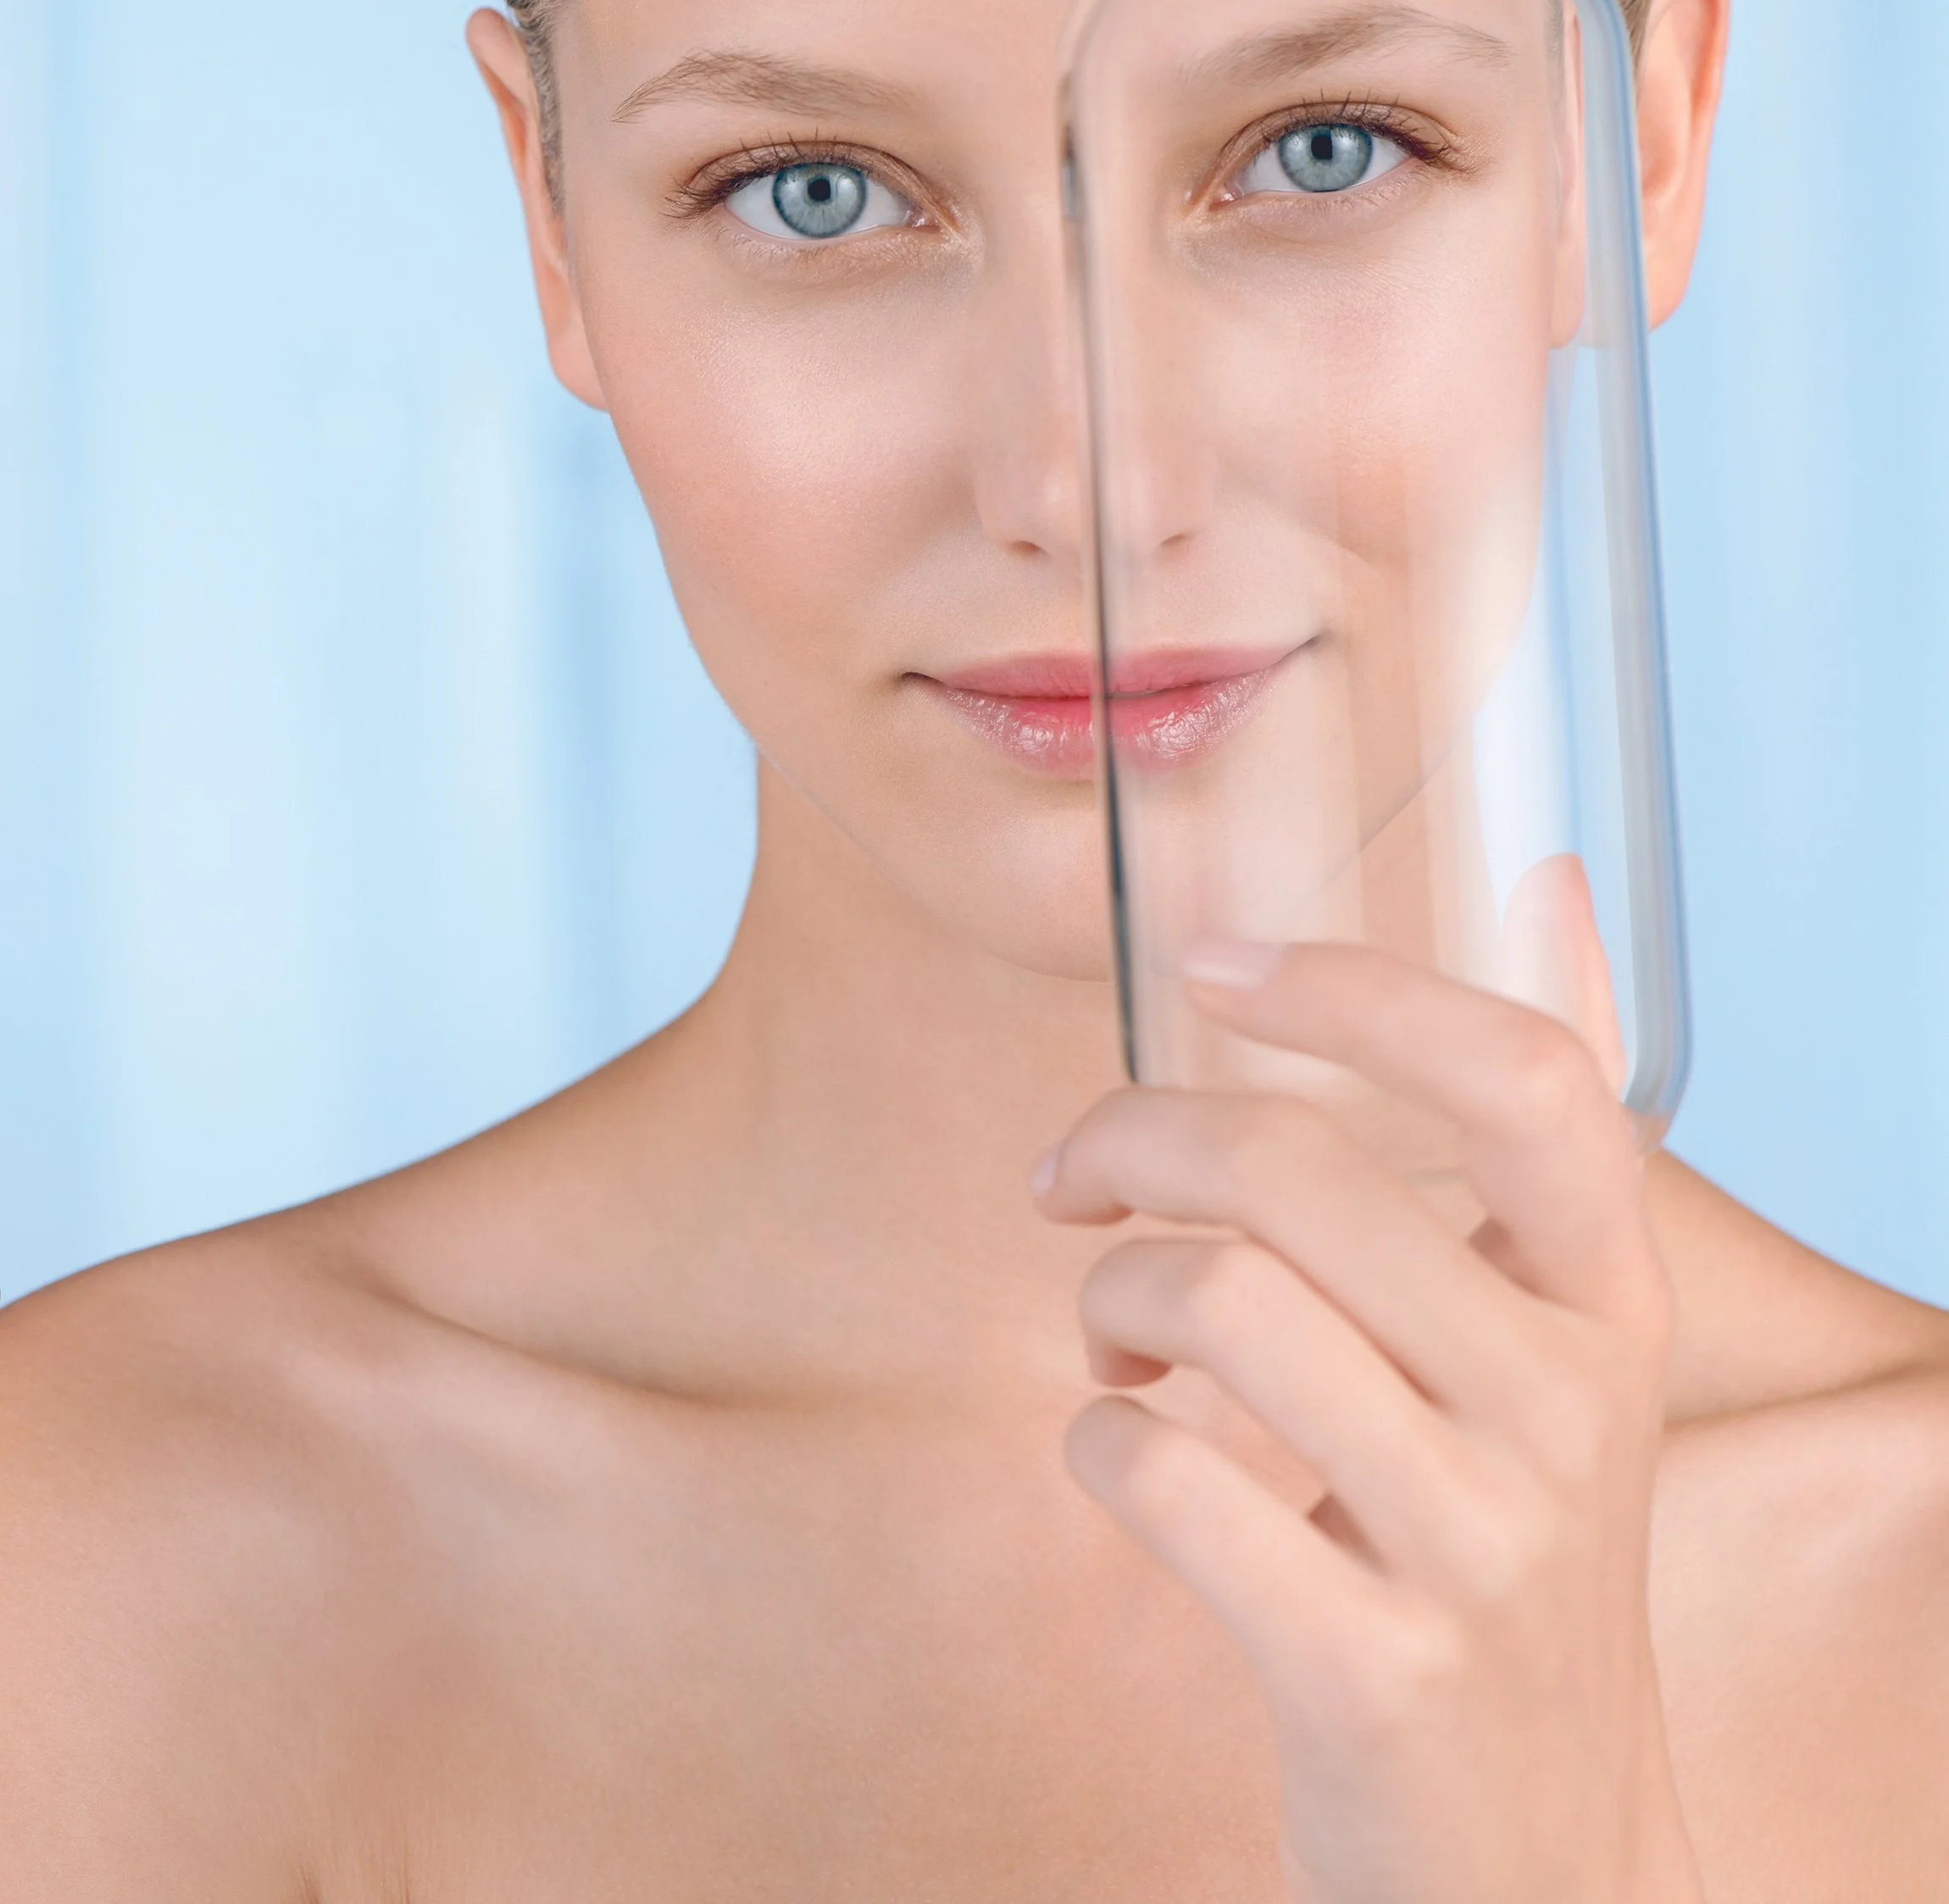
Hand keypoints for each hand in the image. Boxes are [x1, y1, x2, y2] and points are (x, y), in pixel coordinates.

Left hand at [1032, 939, 1702, 1903]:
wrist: (1539, 1859)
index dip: (1360, 992)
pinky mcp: (1373, 1671)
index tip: (1214, 966)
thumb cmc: (1500, 1548)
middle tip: (1069, 1175)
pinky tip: (1122, 1453)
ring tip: (1113, 1333)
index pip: (1525, 1077)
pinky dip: (1096, 1441)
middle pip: (1304, 1174)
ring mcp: (1478, 1548)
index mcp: (1608, 1303)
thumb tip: (1549, 880)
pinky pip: (1162, 1478)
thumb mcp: (1554, 1346)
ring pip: (1221, 1305)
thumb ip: (1538, 1137)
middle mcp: (1565, 1410)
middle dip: (1134, 1137)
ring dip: (1110, 1294)